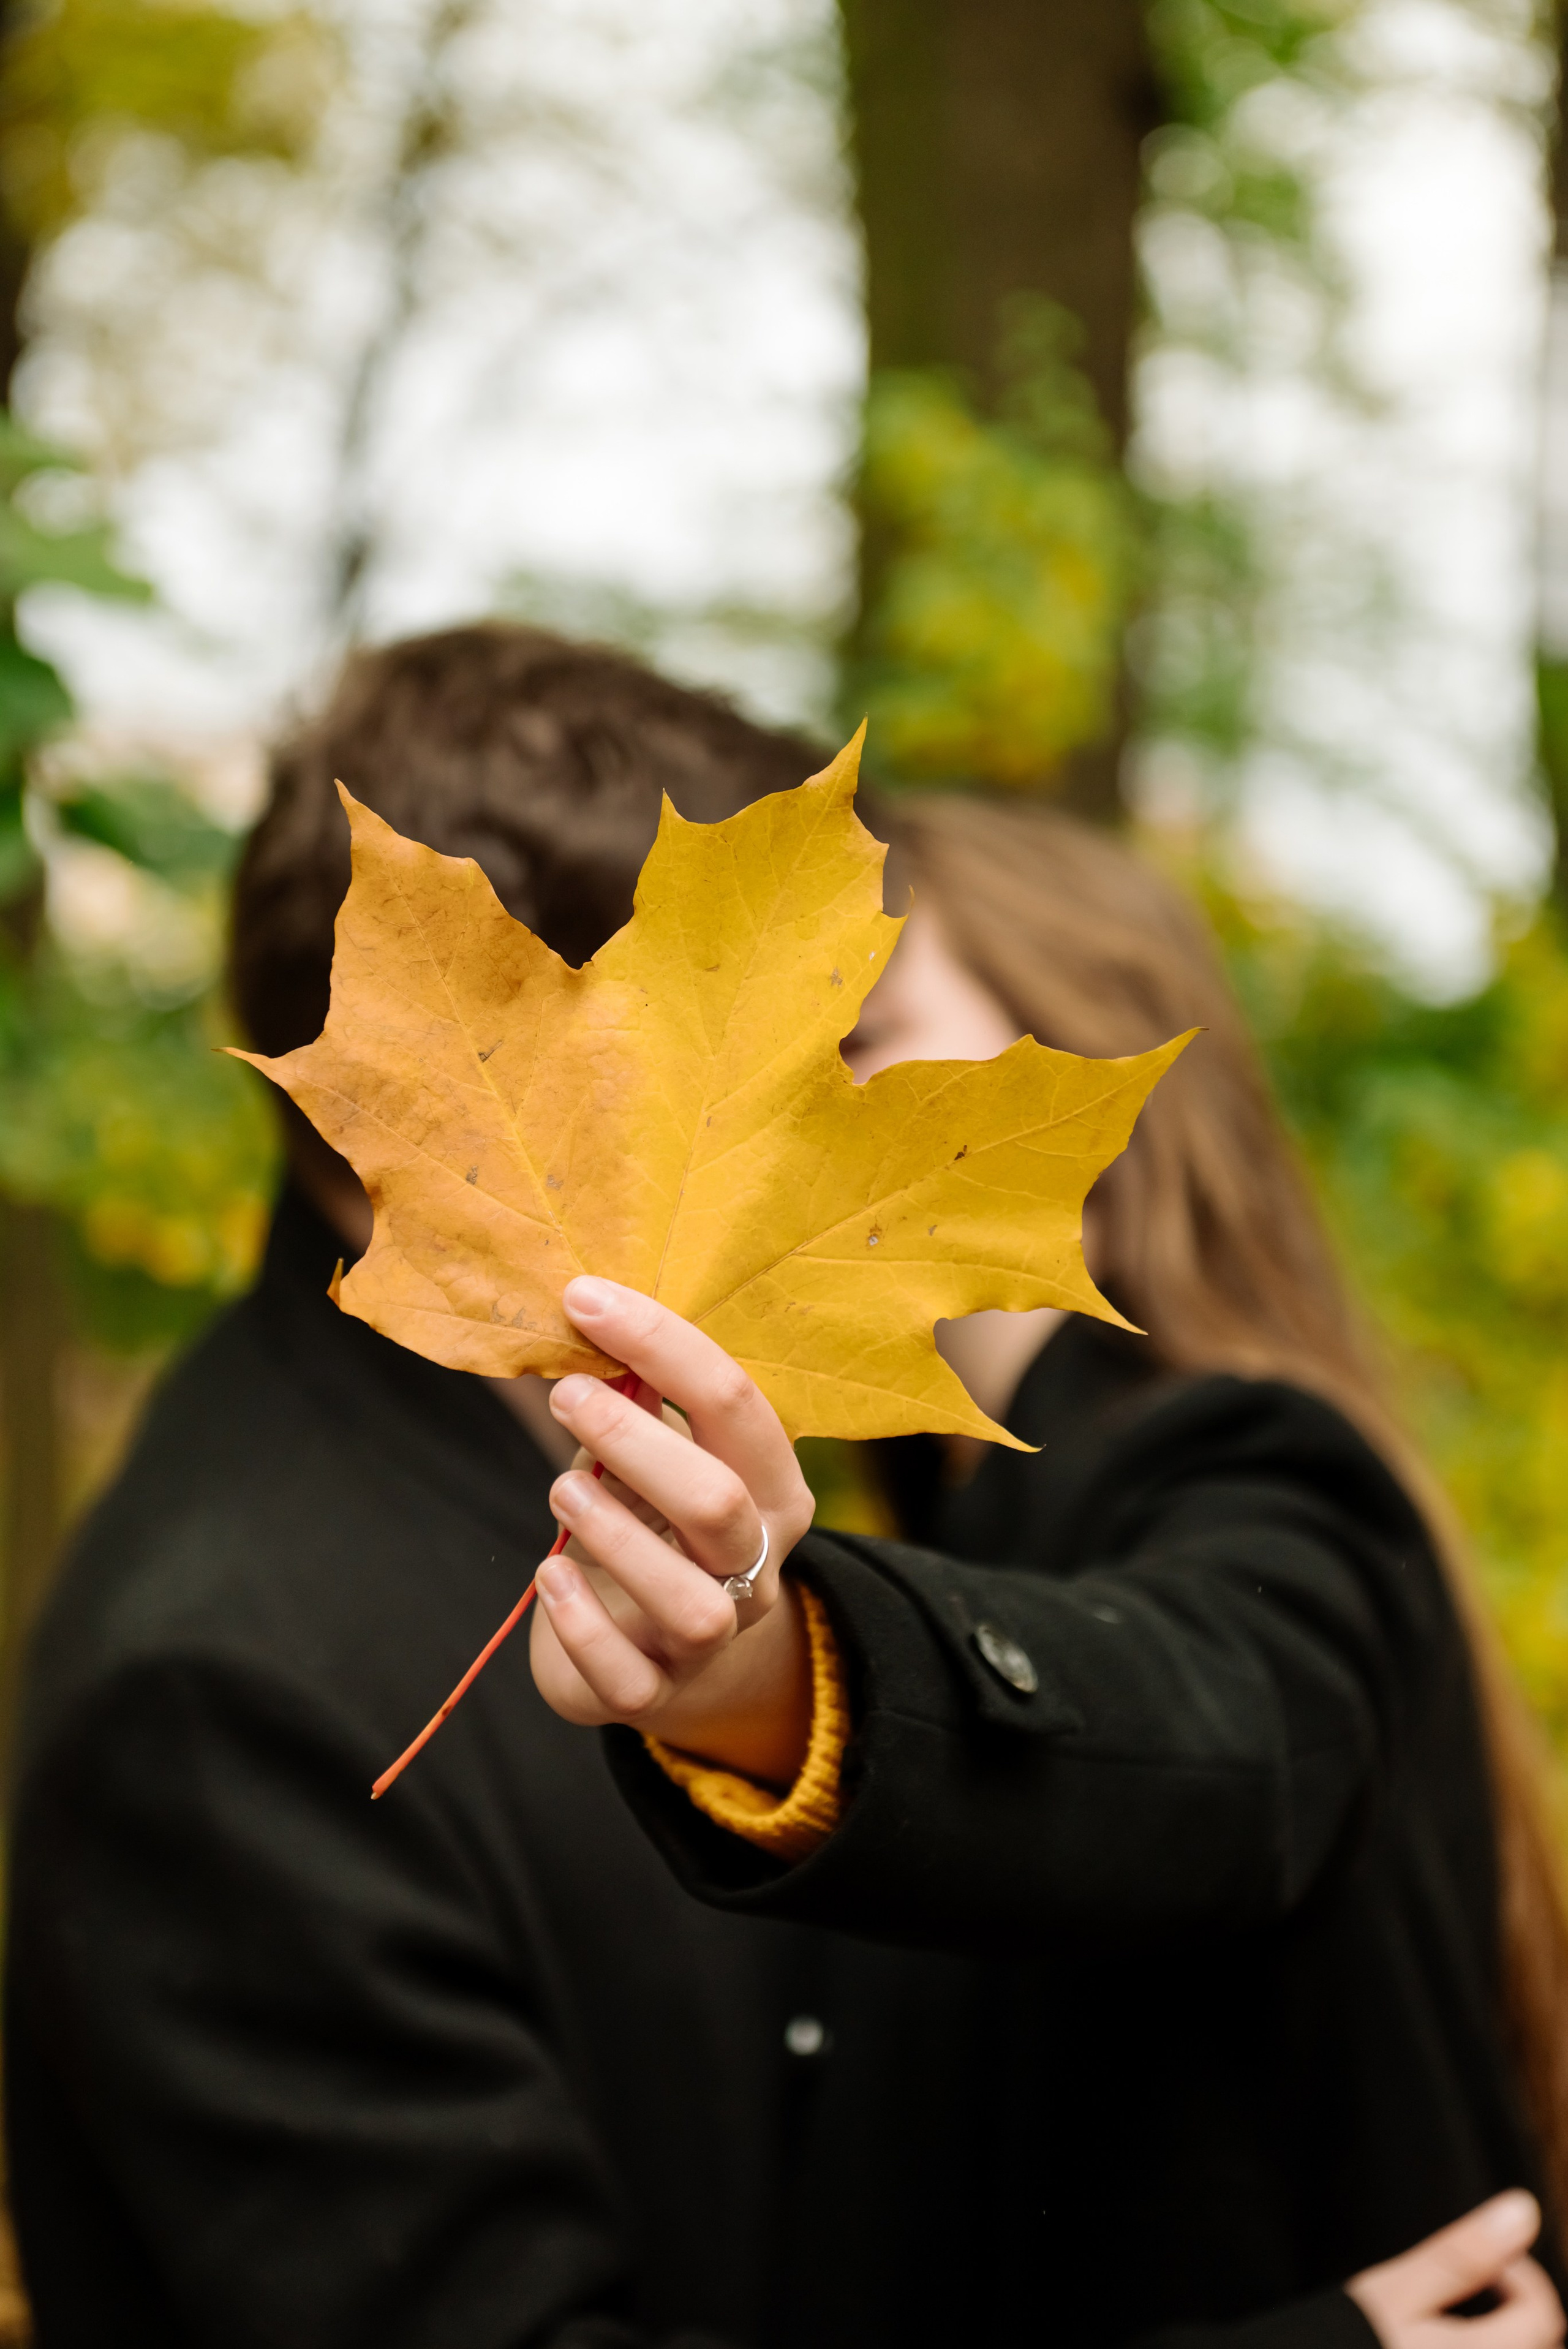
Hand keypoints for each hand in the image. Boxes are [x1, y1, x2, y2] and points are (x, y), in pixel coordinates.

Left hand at [528, 1278, 816, 1786]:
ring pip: (690, 1601)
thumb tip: (593, 1317)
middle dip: (633, 1441)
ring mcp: (711, 1637)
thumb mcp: (660, 1456)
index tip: (584, 1299)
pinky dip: (580, 1624)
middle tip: (567, 1396)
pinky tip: (550, 1576)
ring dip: (613, 1533)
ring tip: (560, 1491)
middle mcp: (757, 1563)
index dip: (660, 1343)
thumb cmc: (652, 1523)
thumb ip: (640, 1401)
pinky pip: (628, 1676)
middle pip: (717, 1502)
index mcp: (772, 1486)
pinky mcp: (655, 1693)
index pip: (735, 1403)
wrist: (660, 1650)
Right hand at [1347, 2193, 1563, 2348]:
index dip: (1520, 2276)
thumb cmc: (1344, 2343)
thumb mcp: (1396, 2293)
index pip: (1543, 2315)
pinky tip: (1443, 2344)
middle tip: (1476, 2290)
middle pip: (1540, 2348)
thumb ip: (1461, 2256)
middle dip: (1519, 2313)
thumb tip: (1521, 2211)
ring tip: (1461, 2324)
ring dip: (1508, 2338)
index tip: (1485, 2263)